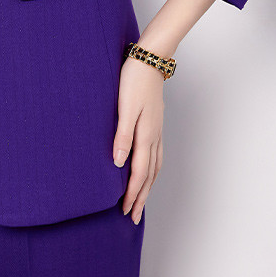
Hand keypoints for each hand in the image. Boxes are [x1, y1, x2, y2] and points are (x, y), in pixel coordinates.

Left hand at [113, 52, 164, 223]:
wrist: (149, 59)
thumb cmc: (133, 81)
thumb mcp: (125, 108)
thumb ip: (122, 136)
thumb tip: (118, 164)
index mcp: (145, 135)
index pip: (139, 173)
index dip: (132, 194)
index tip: (125, 211)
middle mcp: (154, 137)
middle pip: (149, 175)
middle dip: (141, 197)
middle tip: (133, 217)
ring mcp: (157, 131)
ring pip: (155, 167)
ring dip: (148, 186)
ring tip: (141, 200)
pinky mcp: (155, 124)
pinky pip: (156, 155)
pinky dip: (153, 170)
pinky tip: (148, 171)